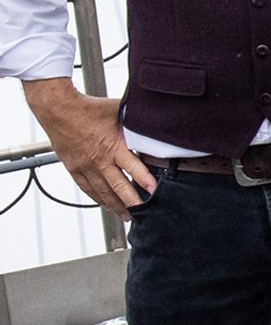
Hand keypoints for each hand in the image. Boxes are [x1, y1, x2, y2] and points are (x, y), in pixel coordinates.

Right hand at [23, 78, 154, 219]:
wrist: (59, 111)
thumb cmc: (91, 109)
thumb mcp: (120, 113)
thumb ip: (136, 123)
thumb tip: (156, 124)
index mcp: (113, 146)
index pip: (133, 167)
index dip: (145, 180)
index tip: (155, 192)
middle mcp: (99, 160)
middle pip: (119, 186)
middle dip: (133, 202)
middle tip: (144, 213)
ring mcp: (85, 167)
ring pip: (103, 192)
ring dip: (116, 205)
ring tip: (127, 216)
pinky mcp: (74, 169)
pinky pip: (87, 188)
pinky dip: (98, 199)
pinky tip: (106, 205)